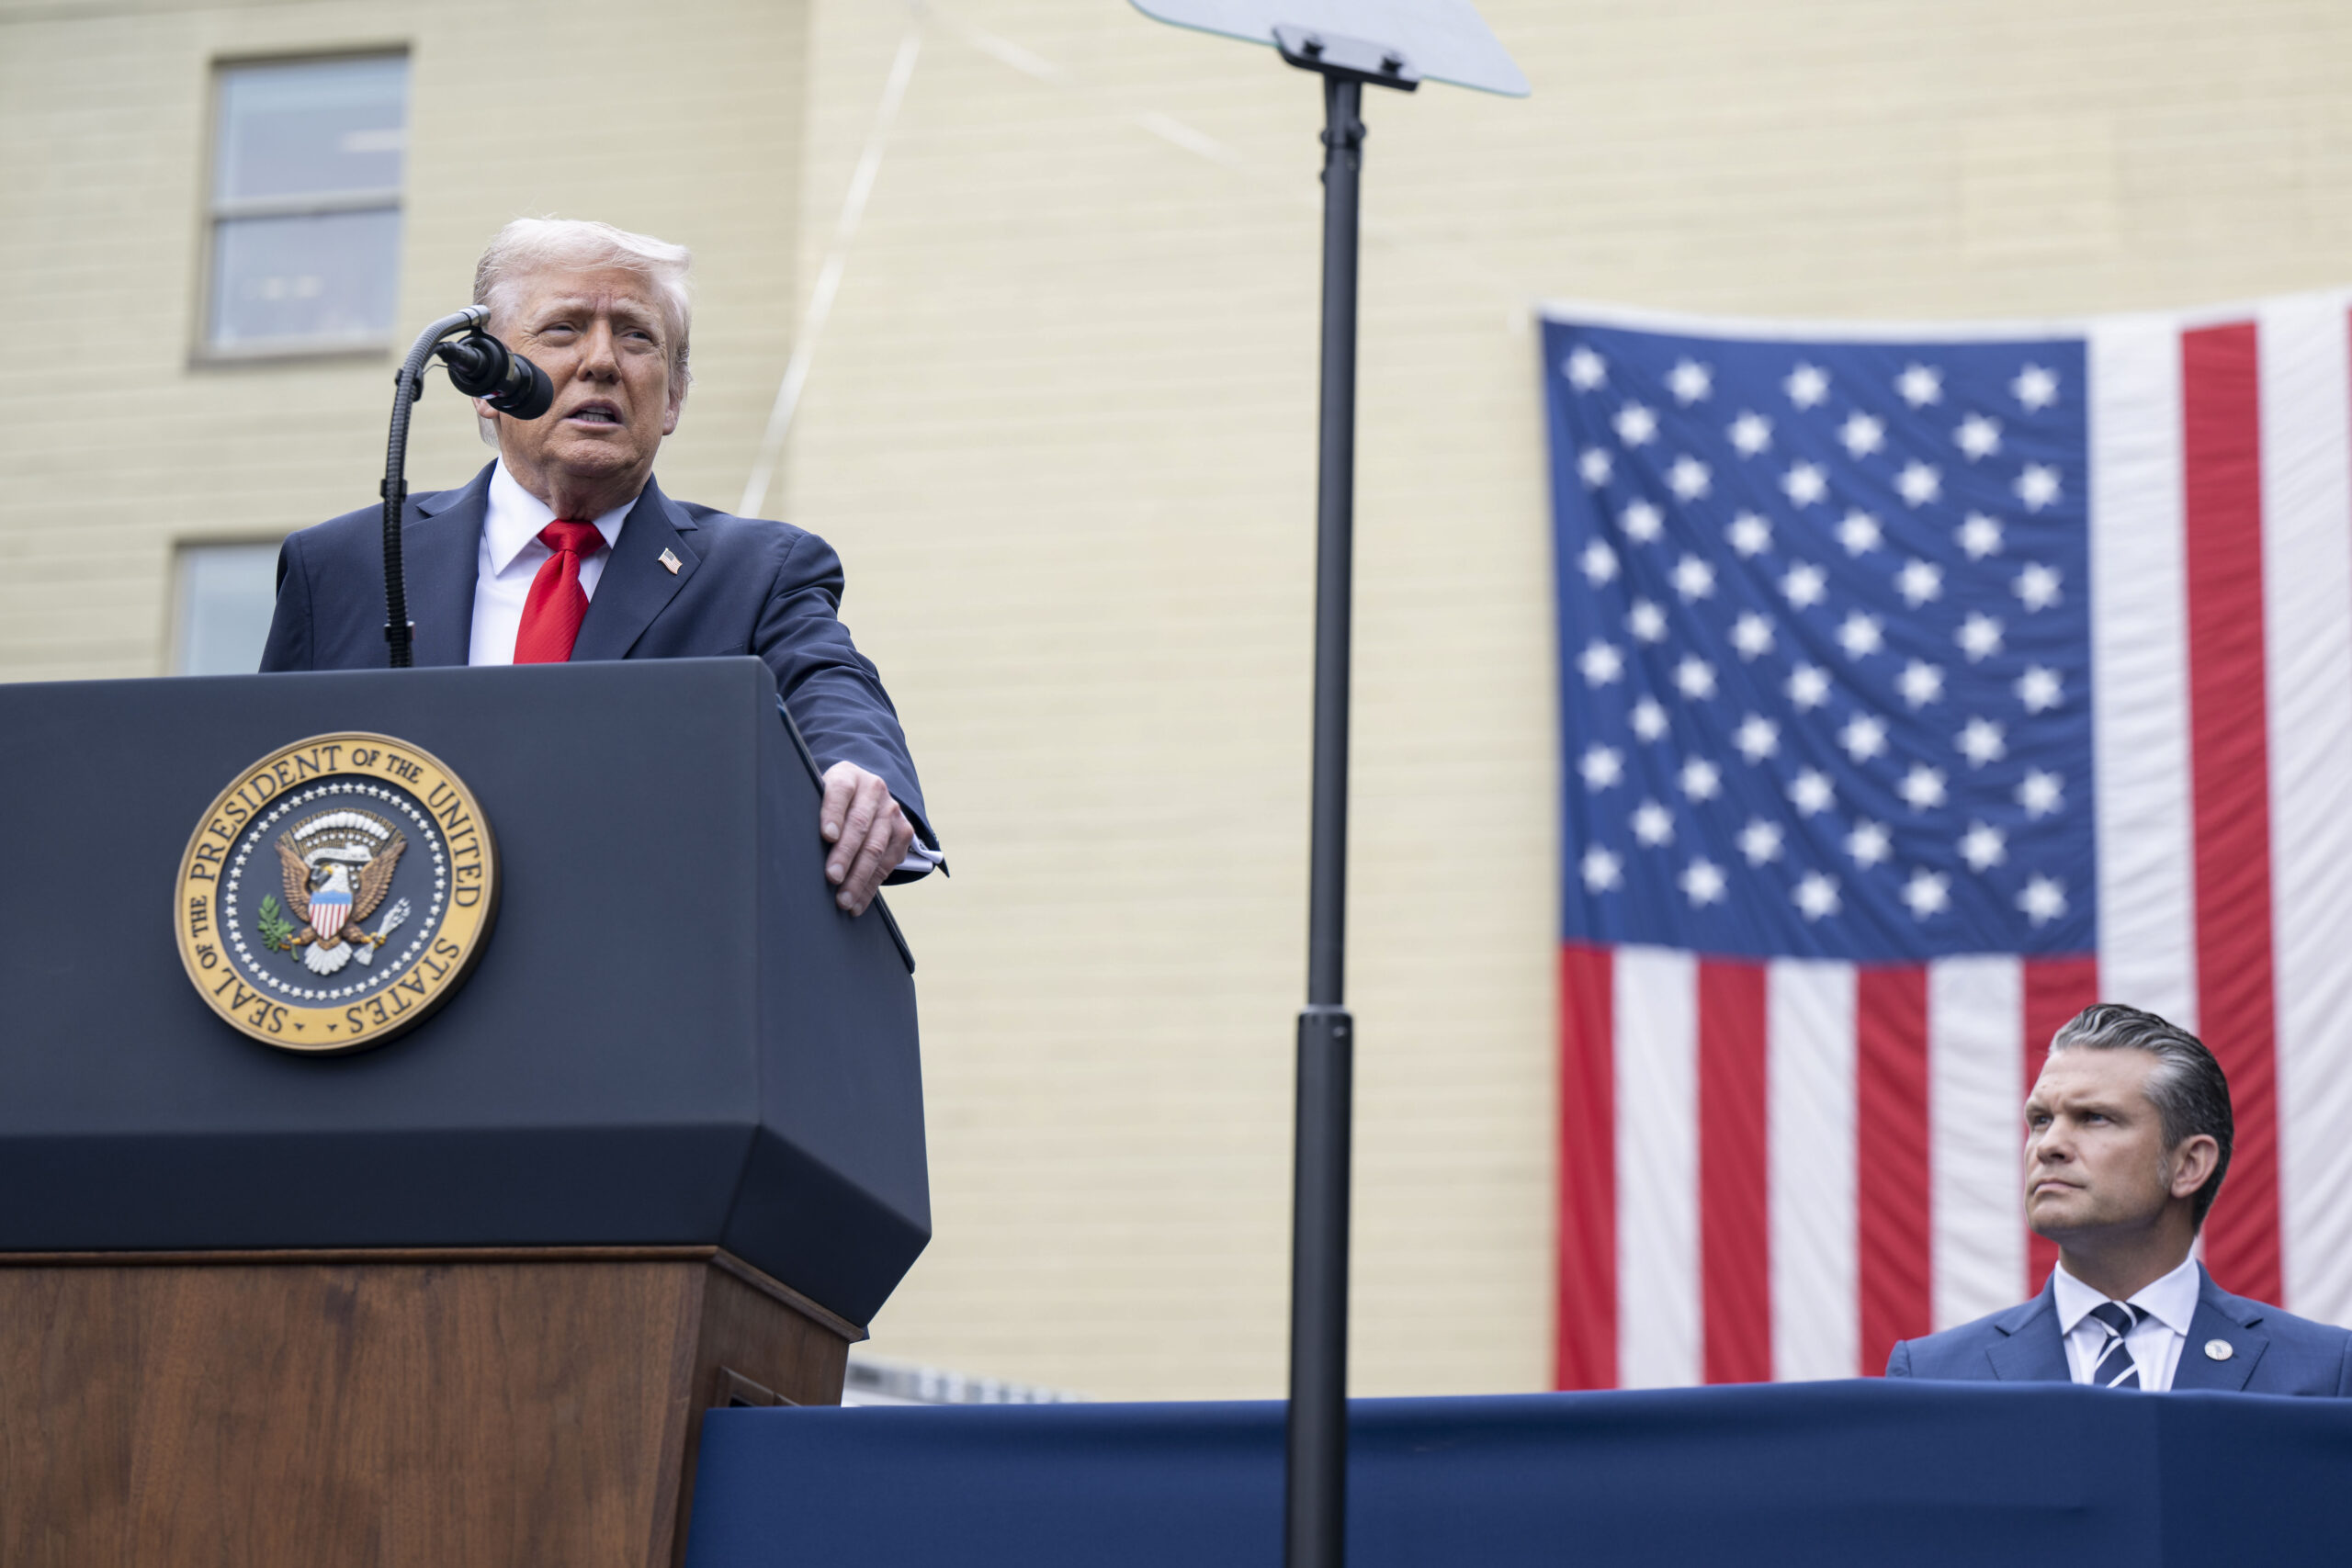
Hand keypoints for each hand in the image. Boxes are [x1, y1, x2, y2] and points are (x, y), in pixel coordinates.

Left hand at [819, 761, 914, 915]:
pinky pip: (888, 863)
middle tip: (832, 877)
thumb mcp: (820, 793)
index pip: (840, 792)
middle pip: (859, 824)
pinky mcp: (904, 831)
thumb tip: (790, 842)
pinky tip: (857, 901)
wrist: (866, 793)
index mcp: (848, 776)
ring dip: (859, 877)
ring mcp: (891, 810)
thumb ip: (810, 810)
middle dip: (845, 854)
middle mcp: (874, 789)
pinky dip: (871, 886)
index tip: (827, 836)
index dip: (833, 814)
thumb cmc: (832, 801)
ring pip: (875, 847)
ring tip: (843, 899)